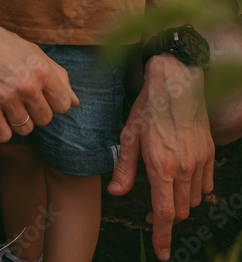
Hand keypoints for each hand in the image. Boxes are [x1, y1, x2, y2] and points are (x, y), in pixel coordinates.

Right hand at [0, 3, 78, 142]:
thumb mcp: (31, 51)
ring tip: (5, 101)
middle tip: (18, 95)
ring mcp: (5, 96)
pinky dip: (0, 128)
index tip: (39, 94)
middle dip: (34, 111)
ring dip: (16, 120)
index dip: (52, 102)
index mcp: (41, 67)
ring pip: (25, 129)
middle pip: (45, 119)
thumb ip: (57, 75)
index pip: (64, 105)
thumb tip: (75, 102)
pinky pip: (3, 135)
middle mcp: (26, 83)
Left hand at [107, 54, 214, 261]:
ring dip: (181, 205)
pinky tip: (182, 182)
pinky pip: (206, 184)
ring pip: (194, 200)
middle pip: (181, 211)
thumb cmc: (148, 107)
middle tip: (153, 215)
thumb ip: (125, 167)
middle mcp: (183, 168)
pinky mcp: (208, 152)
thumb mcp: (129, 135)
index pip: (165, 213)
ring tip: (165, 196)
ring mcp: (199, 161)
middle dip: (168, 220)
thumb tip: (117, 192)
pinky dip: (196, 191)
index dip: (163, 237)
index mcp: (161, 166)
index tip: (162, 253)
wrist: (176, 82)